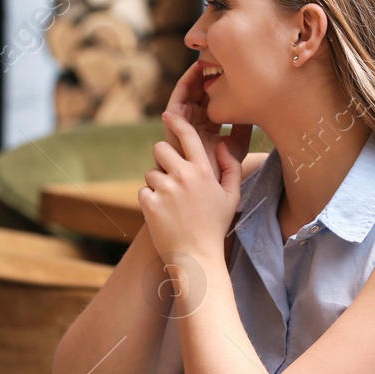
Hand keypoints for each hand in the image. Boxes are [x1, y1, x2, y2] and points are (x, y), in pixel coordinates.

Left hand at [139, 112, 245, 267]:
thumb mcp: (231, 197)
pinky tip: (163, 215)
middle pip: (160, 148)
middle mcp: (183, 176)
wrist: (197, 258)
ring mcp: (165, 190)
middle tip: (171, 177)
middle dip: (162, 159)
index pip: (188, 136)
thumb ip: (230, 168)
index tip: (168, 115)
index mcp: (203, 171)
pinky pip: (143, 191)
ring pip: (151, 173)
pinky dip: (149, 201)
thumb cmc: (215, 226)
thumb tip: (222, 143)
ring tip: (171, 204)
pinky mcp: (150, 204)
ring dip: (157, 184)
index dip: (177, 122)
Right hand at [165, 60, 251, 180]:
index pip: (218, 98)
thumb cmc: (223, 171)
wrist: (204, 186)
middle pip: (204, 90)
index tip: (240, 67)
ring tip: (213, 55)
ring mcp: (184, 119)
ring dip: (200, 72)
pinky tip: (199, 66)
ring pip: (192, 89)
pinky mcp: (174, 119)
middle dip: (214, 73)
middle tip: (226, 55)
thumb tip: (253, 105)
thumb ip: (243, 127)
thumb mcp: (238, 146)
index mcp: (210, 126)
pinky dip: (188, 79)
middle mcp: (196, 121)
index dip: (227, 82)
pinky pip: (179, 93)